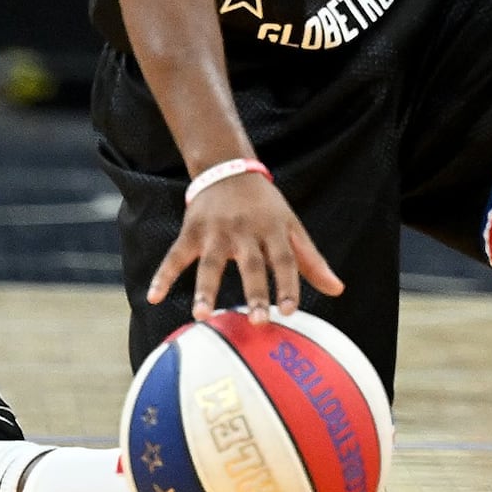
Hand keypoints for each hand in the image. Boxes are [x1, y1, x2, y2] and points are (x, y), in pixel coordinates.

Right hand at [147, 173, 341, 320]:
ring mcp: (216, 232)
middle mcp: (245, 231)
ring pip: (210, 263)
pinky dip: (163, 275)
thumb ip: (311, 261)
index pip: (285, 260)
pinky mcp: (191, 231)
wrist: (228, 170)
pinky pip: (175, 256)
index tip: (290, 311)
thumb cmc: (266, 207)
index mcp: (273, 230)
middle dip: (254, 292)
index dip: (289, 285)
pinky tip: (154, 298)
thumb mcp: (291, 227)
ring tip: (201, 315)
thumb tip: (338, 290)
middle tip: (257, 321)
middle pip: (251, 264)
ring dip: (205, 289)